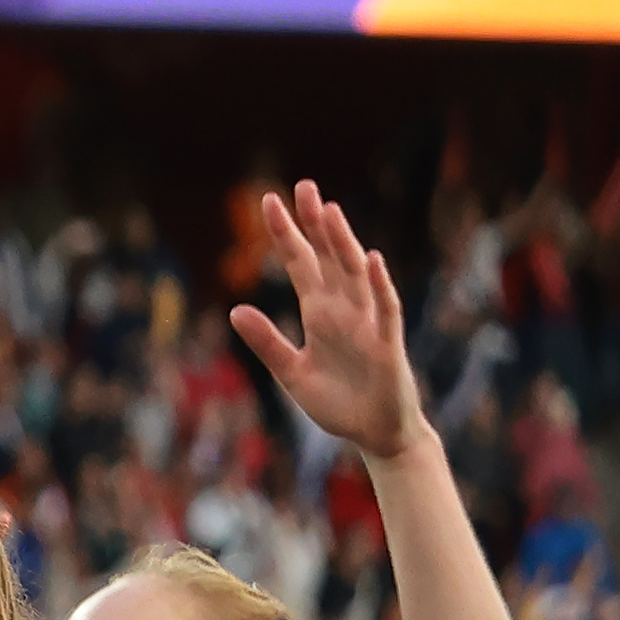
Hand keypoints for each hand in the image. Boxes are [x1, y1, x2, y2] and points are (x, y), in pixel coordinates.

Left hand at [230, 179, 422, 463]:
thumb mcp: (291, 373)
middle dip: (315, 224)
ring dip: (342, 242)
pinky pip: (383, 308)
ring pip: (353, 273)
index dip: (286, 234)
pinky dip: (378, 285)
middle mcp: (343, 310)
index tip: (268, 202)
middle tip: (302, 186)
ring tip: (328, 211)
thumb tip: (234, 310)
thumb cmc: (337, 401)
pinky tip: (370, 259)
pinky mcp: (385, 343)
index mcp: (319, 314)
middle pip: (328, 257)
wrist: (374, 432)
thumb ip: (266, 342)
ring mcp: (367, 323)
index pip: (300, 264)